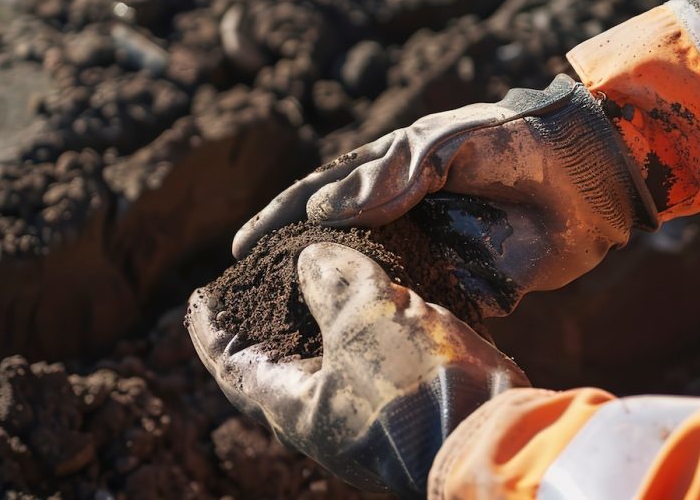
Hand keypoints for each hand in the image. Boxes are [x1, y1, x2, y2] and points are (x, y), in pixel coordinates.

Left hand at [186, 242, 526, 498]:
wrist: (500, 439)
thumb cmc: (418, 387)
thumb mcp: (364, 316)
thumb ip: (331, 279)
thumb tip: (313, 259)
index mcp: (295, 408)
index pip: (232, 364)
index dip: (211, 327)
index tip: (199, 297)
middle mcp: (327, 421)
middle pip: (281, 365)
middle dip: (270, 322)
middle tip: (266, 282)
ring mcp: (373, 421)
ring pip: (337, 361)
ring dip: (328, 321)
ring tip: (331, 278)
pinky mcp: (416, 411)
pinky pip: (381, 362)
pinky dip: (374, 328)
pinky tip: (391, 299)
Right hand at [232, 75, 655, 313]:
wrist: (594, 174)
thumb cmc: (517, 142)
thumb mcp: (446, 145)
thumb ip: (389, 175)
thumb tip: (323, 210)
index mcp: (391, 173)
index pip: (322, 197)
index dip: (279, 221)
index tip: (241, 249)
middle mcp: (405, 215)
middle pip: (340, 247)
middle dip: (299, 272)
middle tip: (257, 305)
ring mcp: (436, 252)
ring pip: (377, 284)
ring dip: (342, 307)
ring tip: (297, 337)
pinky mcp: (471, 286)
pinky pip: (426, 311)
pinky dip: (399, 328)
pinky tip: (367, 353)